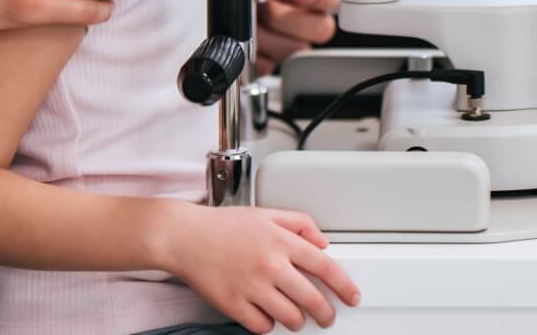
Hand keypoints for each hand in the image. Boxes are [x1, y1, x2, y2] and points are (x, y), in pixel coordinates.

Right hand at [163, 204, 361, 332]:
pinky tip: (268, 317)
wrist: (184, 236)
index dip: (344, 286)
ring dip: (298, 321)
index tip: (352, 296)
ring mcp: (251, 287)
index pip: (325, 267)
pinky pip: (262, 327)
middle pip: (312, 299)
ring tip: (297, 318)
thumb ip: (299, 223)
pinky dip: (269, 326)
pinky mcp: (233, 305)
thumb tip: (322, 243)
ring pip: (290, 317)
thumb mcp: (266, 214)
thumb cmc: (222, 225)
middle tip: (327, 317)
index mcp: (281, 241)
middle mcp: (270, 265)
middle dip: (326, 313)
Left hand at [255, 0, 338, 74]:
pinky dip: (251, 49)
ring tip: (249, 14)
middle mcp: (307, 17)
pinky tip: (243, 33)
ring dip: (264, 30)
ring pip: (292, 49)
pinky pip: (266, 65)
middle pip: (321, 29)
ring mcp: (290, 41)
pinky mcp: (268, 60)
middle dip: (287, 14)